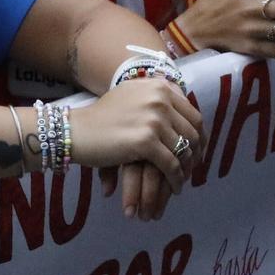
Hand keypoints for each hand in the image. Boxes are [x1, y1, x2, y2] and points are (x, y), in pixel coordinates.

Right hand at [69, 79, 202, 211]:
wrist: (75, 131)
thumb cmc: (100, 118)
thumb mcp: (132, 97)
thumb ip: (156, 100)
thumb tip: (182, 113)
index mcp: (159, 87)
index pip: (192, 114)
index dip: (199, 136)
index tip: (197, 150)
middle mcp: (159, 98)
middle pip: (192, 131)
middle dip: (196, 153)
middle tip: (193, 168)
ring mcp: (153, 119)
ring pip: (184, 149)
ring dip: (186, 168)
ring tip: (183, 179)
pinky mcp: (146, 141)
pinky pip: (171, 164)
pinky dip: (175, 178)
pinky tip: (175, 188)